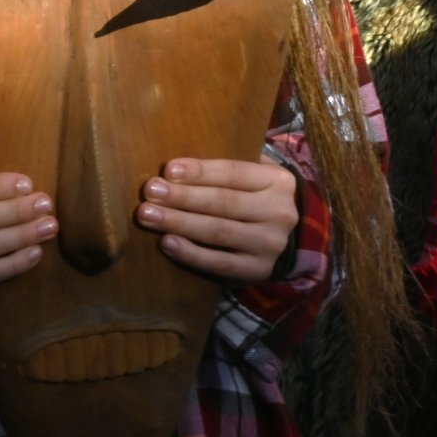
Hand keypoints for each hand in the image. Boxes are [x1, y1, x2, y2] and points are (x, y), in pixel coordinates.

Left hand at [135, 157, 298, 283]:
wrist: (289, 241)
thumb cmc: (259, 199)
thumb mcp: (257, 177)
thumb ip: (228, 170)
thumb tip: (176, 166)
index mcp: (278, 181)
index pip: (234, 173)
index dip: (201, 172)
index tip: (168, 170)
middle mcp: (278, 212)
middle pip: (223, 202)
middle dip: (183, 196)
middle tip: (150, 191)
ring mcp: (269, 244)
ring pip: (218, 231)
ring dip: (179, 222)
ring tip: (148, 215)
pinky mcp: (257, 270)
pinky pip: (219, 263)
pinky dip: (191, 253)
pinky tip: (166, 242)